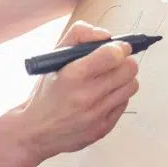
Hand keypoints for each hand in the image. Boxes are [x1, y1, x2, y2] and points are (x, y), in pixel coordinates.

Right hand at [8, 21, 139, 166]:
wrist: (35, 131)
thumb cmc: (46, 92)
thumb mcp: (54, 57)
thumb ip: (79, 35)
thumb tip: (106, 36)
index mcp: (73, 75)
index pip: (112, 55)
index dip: (120, 47)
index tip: (119, 47)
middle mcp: (86, 96)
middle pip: (129, 69)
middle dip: (125, 61)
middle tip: (116, 62)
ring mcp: (96, 115)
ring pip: (132, 85)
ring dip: (124, 79)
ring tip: (109, 79)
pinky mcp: (103, 128)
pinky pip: (125, 103)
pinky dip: (117, 96)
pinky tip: (103, 96)